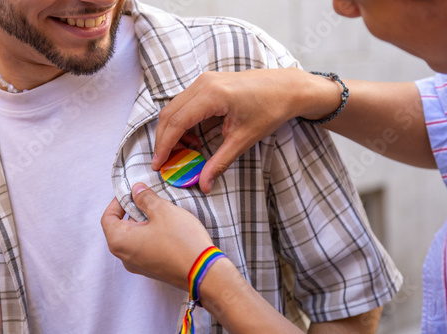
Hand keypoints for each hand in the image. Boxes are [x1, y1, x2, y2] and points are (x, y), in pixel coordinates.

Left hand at [101, 183, 213, 290]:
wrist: (204, 271)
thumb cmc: (180, 240)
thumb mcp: (162, 210)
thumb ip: (145, 198)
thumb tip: (136, 190)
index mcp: (120, 242)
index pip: (108, 217)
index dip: (118, 201)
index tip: (132, 192)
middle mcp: (124, 257)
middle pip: (120, 228)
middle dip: (132, 211)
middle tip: (148, 198)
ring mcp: (138, 266)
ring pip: (133, 238)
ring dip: (143, 223)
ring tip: (160, 212)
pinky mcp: (153, 269)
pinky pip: (144, 248)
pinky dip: (150, 235)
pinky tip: (167, 227)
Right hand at [152, 68, 341, 192]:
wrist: (288, 87)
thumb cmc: (271, 109)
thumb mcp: (244, 139)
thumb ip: (220, 162)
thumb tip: (204, 185)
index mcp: (212, 95)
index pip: (176, 122)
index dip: (164, 145)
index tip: (157, 164)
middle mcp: (203, 83)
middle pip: (169, 113)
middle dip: (164, 140)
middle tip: (165, 162)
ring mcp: (205, 80)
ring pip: (175, 107)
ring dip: (173, 131)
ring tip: (184, 151)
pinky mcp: (208, 82)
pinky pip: (185, 103)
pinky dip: (182, 121)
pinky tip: (194, 137)